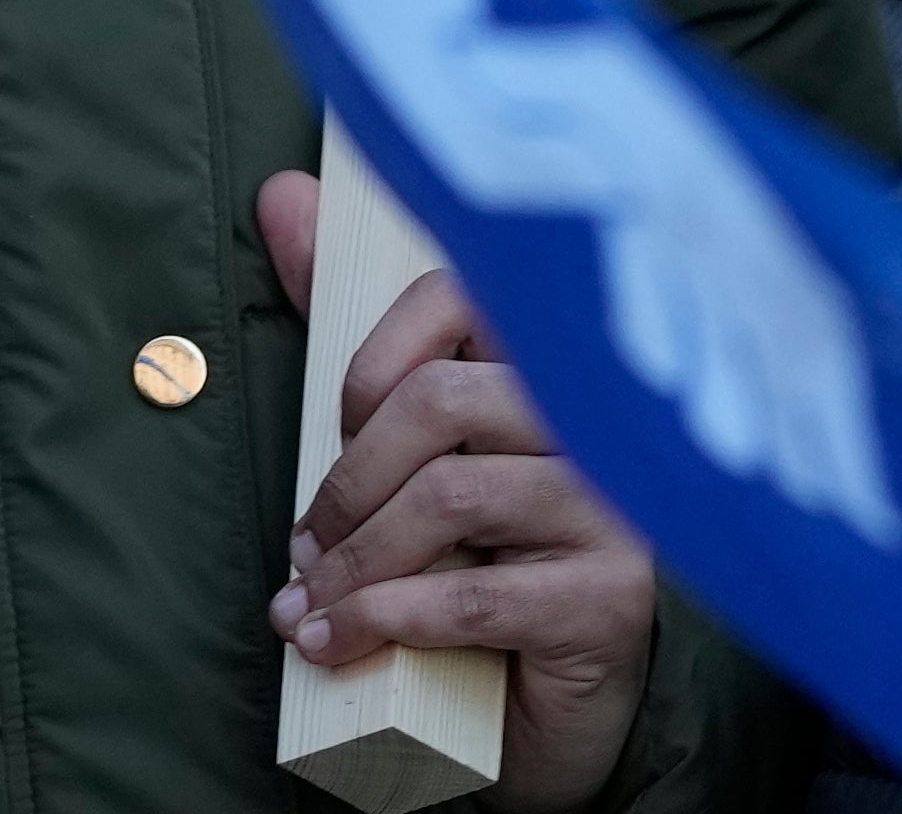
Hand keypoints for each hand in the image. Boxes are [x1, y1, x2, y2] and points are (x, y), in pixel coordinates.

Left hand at [258, 168, 655, 813]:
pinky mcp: (616, 597)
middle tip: (305, 548)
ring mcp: (618, 506)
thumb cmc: (479, 556)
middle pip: (444, 399)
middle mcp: (600, 416)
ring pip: (455, 496)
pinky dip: (384, 618)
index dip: (370, 366)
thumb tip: (283, 194)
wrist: (543, 707)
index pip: (456, 297)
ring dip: (354, 560)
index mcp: (554, 359)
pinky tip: (338, 644)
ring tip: (308, 607)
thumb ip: (354, 321)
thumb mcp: (409, 444)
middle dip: (348, 481)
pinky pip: (478, 593)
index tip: (338, 435)